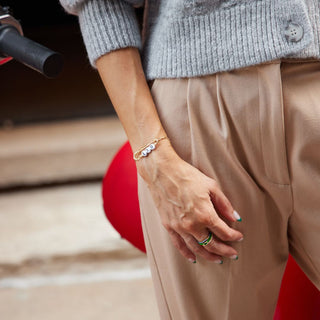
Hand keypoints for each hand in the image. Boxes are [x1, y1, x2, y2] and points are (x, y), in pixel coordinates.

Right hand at [136, 142, 243, 263]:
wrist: (162, 172)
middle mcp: (192, 224)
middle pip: (212, 244)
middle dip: (224, 250)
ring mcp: (179, 227)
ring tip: (218, 259)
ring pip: (196, 248)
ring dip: (209, 255)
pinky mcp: (168, 226)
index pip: (223, 232)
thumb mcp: (211, 186)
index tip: (239, 237)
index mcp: (205, 214)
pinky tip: (194, 258)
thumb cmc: (187, 176)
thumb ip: (224, 204)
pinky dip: (187, 253)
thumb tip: (235, 217)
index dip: (233, 236)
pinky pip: (179, 244)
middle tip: (233, 254)